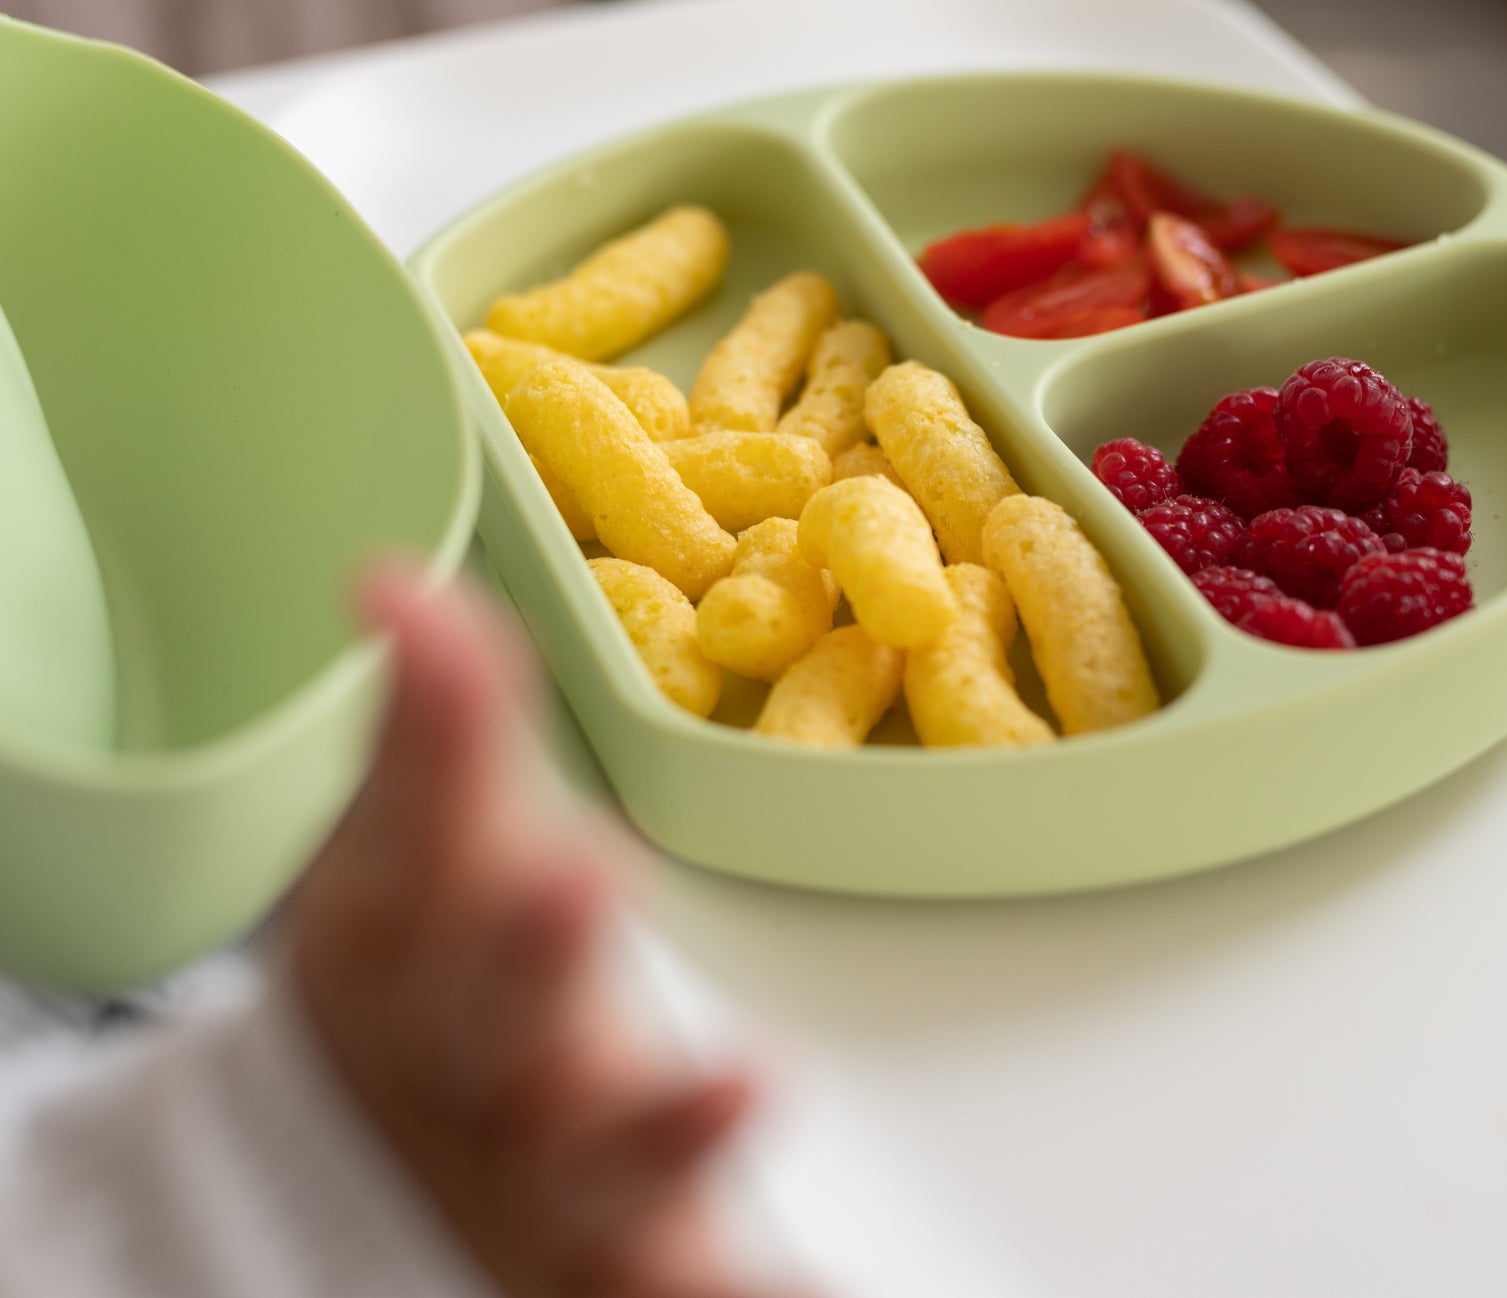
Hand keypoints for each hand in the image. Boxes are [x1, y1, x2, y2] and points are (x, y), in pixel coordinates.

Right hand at [289, 564, 776, 1297]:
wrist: (383, 1172)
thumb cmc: (425, 981)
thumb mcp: (415, 859)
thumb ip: (435, 729)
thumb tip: (401, 578)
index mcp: (415, 942)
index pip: (420, 833)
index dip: (434, 745)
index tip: (452, 639)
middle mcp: (476, 1059)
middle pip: (494, 1007)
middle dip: (529, 947)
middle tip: (581, 878)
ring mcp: (546, 1173)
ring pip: (593, 1159)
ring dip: (663, 1124)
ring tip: (750, 1084)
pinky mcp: (618, 1258)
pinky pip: (673, 1281)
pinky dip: (734, 1290)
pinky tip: (817, 1288)